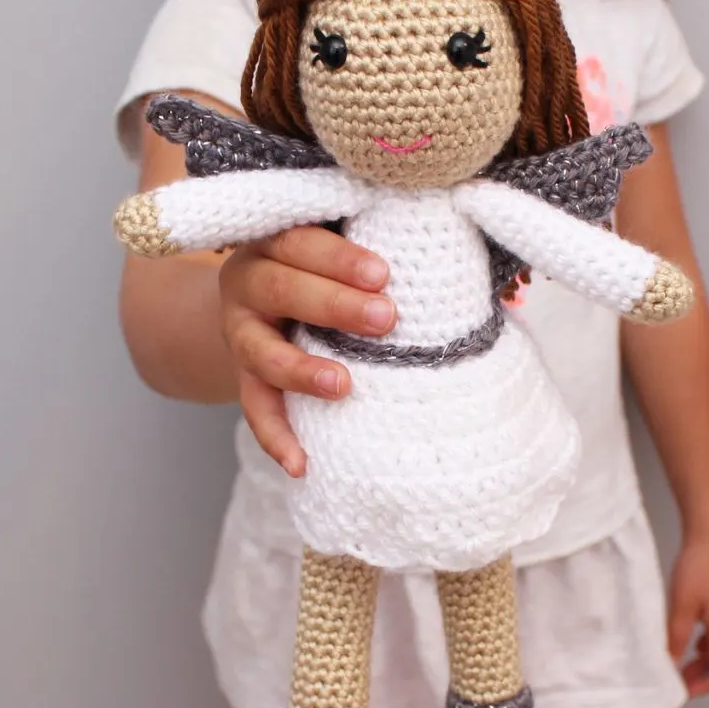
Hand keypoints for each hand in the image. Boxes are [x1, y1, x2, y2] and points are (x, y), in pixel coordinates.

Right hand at [218, 225, 395, 477]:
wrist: (264, 302)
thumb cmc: (327, 269)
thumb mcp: (342, 243)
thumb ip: (383, 244)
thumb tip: (466, 273)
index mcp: (274, 242)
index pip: (300, 242)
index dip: (339, 259)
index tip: (383, 273)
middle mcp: (248, 284)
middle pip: (280, 289)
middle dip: (333, 304)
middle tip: (386, 318)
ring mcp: (241, 334)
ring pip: (261, 352)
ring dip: (301, 371)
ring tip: (342, 385)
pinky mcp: (244, 378)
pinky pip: (256, 409)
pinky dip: (276, 437)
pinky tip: (301, 465)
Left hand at [667, 531, 708, 697]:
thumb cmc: (698, 566)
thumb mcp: (682, 605)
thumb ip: (676, 637)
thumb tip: (671, 662)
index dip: (705, 684)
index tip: (685, 692)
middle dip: (706, 677)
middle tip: (683, 684)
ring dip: (706, 662)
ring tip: (683, 666)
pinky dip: (708, 646)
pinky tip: (692, 642)